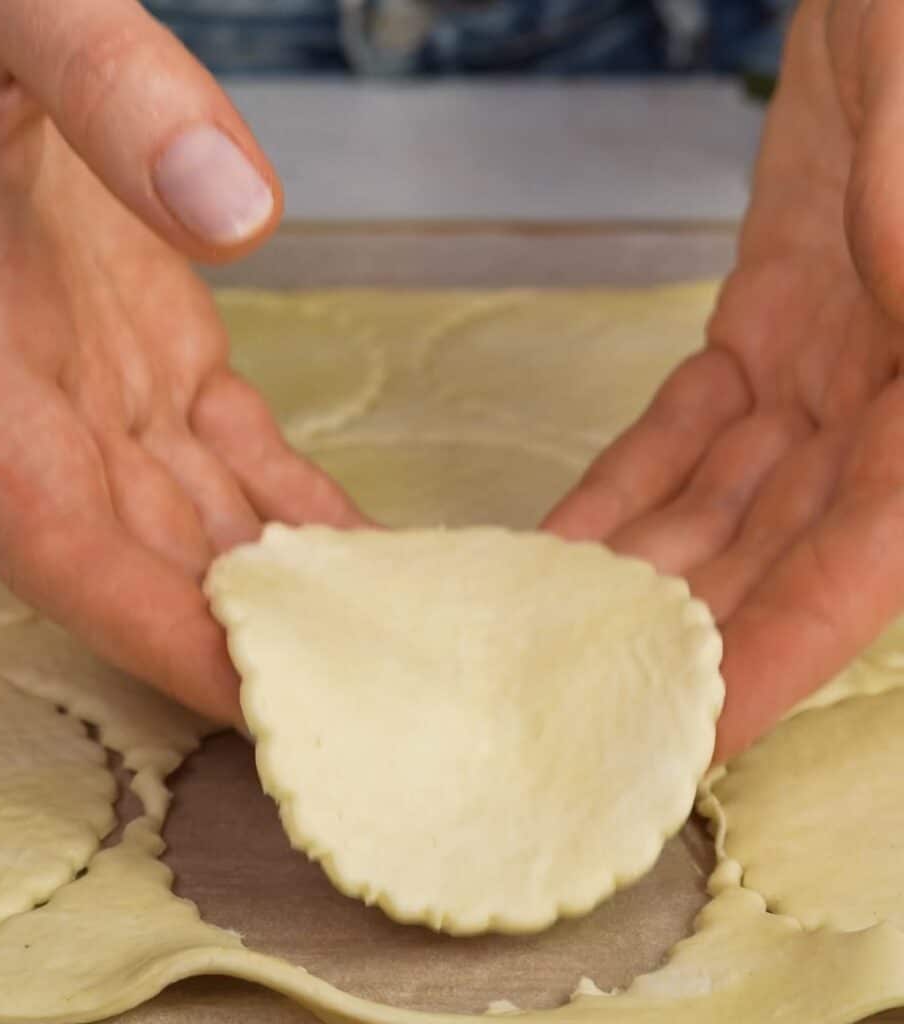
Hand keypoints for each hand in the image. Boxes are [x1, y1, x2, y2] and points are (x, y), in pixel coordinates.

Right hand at [0, 1, 362, 724]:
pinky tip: (366, 550)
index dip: (144, 626)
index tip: (248, 693)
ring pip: (196, 519)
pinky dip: (299, 511)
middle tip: (355, 698)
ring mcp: (101, 368)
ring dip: (282, 588)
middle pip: (138, 559)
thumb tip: (233, 209)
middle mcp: (36, 378)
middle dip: (233, 641)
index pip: (54, 532)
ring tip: (385, 641)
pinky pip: (235, 456)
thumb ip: (100, 81)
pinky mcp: (158, 340)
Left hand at [545, 0, 903, 760]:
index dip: (775, 659)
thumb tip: (875, 460)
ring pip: (723, 497)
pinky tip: (571, 537)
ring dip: (640, 564)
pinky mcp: (773, 314)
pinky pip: (692, 423)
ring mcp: (834, 358)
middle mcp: (901, 401)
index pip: (855, 570)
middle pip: (777, 551)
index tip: (691, 734)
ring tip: (554, 630)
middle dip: (684, 629)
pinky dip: (632, 482)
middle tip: (585, 695)